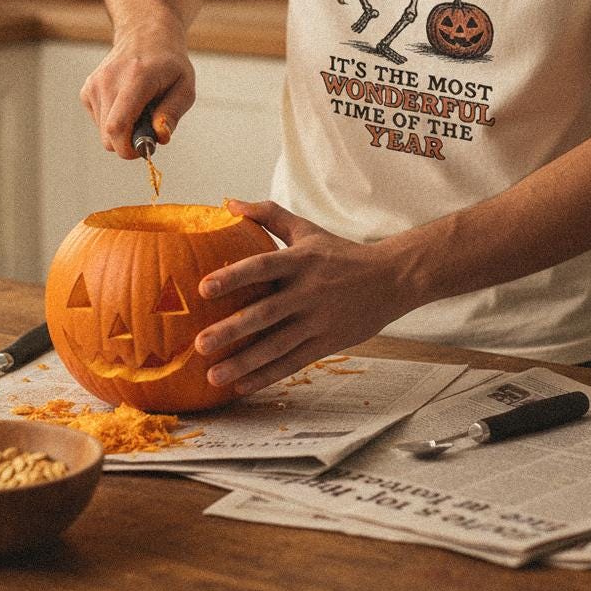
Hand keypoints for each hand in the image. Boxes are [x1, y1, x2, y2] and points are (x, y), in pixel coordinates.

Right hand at [80, 24, 194, 157]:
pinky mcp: (87, 90)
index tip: (144, 150)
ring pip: (103, 131)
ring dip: (124, 129)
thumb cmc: (169, 64)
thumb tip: (159, 137)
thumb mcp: (185, 87)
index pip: (117, 126)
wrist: (146, 35)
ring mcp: (94, 85)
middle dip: (130, 141)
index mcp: (135, 79)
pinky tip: (127, 103)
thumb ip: (172, 114)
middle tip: (149, 127)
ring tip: (140, 108)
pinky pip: (99, 122)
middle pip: (108, 135)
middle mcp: (108, 81)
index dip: (128, 148)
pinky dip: (114, 120)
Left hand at [194, 199, 414, 394]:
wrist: (391, 279)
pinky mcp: (327, 343)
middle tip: (200, 344)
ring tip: (212, 375)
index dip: (233, 276)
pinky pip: (293, 362)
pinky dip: (267, 375)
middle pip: (265, 313)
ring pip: (276, 345)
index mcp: (301, 260)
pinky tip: (241, 386)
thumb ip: (269, 215)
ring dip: (244, 362)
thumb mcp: (307, 230)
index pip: (263, 266)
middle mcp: (308, 291)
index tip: (203, 288)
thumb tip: (229, 204)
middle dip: (231, 330)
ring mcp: (318, 320)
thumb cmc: (341, 254)